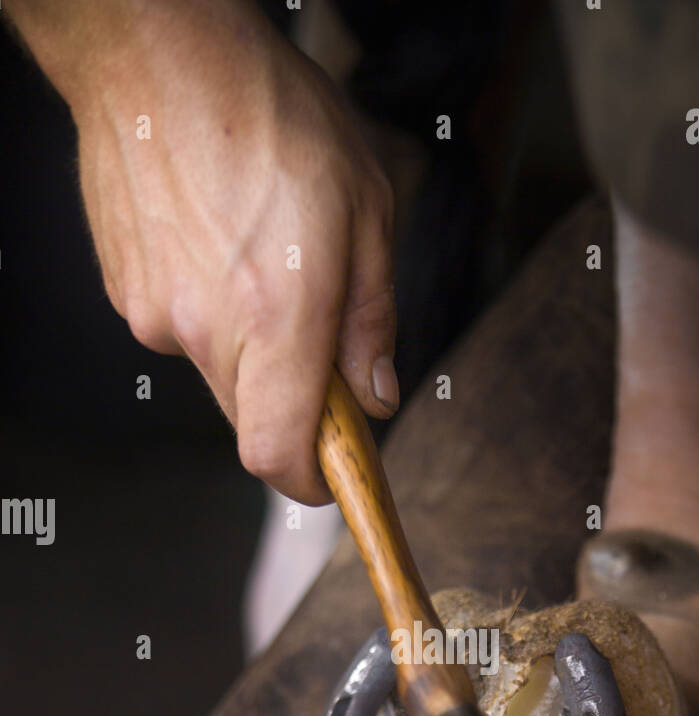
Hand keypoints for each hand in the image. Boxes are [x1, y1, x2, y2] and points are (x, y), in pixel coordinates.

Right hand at [12, 0, 396, 503]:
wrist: (156, 52)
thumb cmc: (265, 111)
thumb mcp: (366, 209)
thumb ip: (372, 320)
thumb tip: (376, 394)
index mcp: (278, 316)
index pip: (279, 455)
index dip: (310, 483)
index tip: (332, 478)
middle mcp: (209, 328)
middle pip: (255, 421)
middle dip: (295, 404)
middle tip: (321, 341)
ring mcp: (157, 315)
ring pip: (220, 375)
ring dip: (253, 348)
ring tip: (265, 261)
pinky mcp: (126, 295)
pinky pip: (182, 332)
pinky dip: (211, 311)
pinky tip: (221, 246)